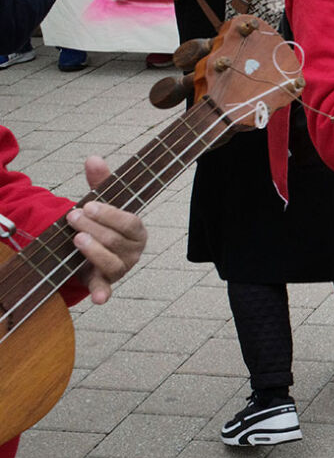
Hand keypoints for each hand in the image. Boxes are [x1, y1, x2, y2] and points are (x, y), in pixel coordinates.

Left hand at [70, 157, 146, 304]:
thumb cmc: (102, 224)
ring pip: (112, 262)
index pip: (131, 223)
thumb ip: (100, 182)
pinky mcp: (104, 282)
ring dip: (93, 251)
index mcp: (137, 231)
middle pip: (117, 241)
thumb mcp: (102, 202)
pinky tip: (98, 298)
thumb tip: (93, 158)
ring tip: (76, 239)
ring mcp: (120, 268)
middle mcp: (133, 251)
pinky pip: (106, 290)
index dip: (110, 215)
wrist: (93, 248)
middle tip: (72, 216)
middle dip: (93, 228)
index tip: (89, 205)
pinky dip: (102, 294)